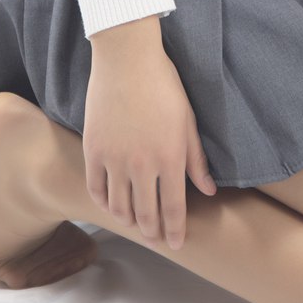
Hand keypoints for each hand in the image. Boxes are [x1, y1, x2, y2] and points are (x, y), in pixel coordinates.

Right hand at [82, 42, 217, 250]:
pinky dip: (104, 203)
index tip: (176, 243)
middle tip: (156, 238)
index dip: (175, 231)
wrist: (127, 58)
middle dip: (153, 231)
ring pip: (119, 207)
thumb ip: (196, 159)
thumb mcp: (188, 121)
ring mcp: (114, 159)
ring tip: (135, 223)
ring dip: (129, 221)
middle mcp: (142, 165)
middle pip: (146, 214)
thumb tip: (209, 190)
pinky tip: (112, 205)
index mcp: (170, 158)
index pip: (174, 209)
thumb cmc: (163, 85)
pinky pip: (96, 189)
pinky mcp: (93, 150)